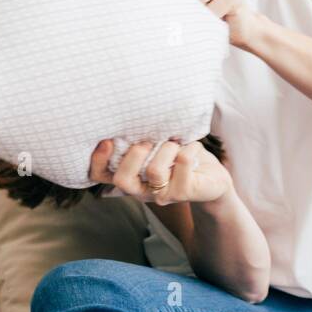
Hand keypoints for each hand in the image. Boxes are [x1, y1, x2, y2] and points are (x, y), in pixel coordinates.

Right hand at [88, 138, 232, 204]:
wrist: (213, 180)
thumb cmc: (181, 158)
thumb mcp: (159, 146)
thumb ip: (144, 139)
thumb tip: (135, 116)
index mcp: (130, 177)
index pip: (101, 175)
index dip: (98, 160)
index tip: (107, 140)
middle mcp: (141, 190)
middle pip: (122, 180)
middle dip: (133, 155)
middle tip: (148, 142)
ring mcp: (162, 195)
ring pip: (154, 170)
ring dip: (167, 148)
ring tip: (176, 143)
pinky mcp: (184, 193)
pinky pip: (182, 162)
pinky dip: (190, 147)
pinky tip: (193, 147)